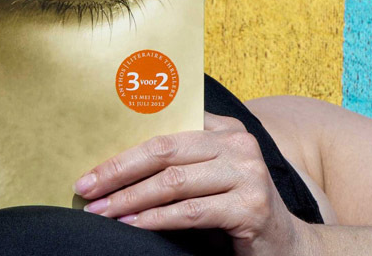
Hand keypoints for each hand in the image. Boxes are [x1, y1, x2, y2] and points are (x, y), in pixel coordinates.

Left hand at [74, 113, 317, 255]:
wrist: (285, 244)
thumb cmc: (234, 207)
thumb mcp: (209, 174)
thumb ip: (180, 157)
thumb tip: (116, 158)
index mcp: (224, 127)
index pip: (165, 126)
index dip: (124, 143)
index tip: (92, 162)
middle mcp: (238, 143)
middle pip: (163, 150)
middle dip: (118, 170)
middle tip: (86, 187)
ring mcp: (248, 173)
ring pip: (173, 182)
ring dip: (130, 199)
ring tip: (102, 211)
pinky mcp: (250, 206)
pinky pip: (191, 212)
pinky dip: (156, 219)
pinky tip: (132, 225)